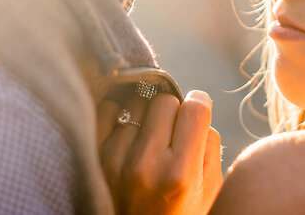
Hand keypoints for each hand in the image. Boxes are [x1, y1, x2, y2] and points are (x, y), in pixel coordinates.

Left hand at [97, 90, 222, 214]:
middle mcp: (146, 165)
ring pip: (137, 103)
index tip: (198, 110)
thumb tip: (198, 104)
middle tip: (172, 134)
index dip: (200, 104)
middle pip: (165, 101)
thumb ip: (210, 146)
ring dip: (146, 115)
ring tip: (148, 139)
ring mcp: (116, 160)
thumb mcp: (208, 190)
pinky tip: (128, 134)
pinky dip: (119, 115)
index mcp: (180, 174)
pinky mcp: (94, 156)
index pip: (195, 109)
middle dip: (173, 113)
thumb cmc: (177, 214)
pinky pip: (107, 109)